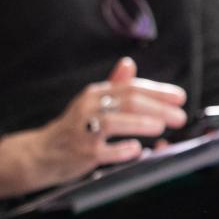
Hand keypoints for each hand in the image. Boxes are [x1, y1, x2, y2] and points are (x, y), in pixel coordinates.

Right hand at [0, 58, 186, 200]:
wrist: (39, 154)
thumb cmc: (71, 130)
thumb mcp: (90, 104)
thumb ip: (112, 86)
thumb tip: (129, 64)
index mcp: (94, 95)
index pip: (131, 87)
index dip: (158, 91)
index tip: (179, 97)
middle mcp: (88, 108)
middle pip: (128, 101)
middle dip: (158, 108)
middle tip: (179, 116)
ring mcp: (84, 130)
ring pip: (116, 122)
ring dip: (142, 123)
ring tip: (161, 126)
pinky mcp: (82, 152)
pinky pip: (106, 150)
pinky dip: (123, 149)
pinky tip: (137, 149)